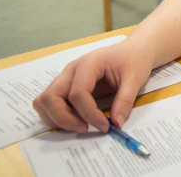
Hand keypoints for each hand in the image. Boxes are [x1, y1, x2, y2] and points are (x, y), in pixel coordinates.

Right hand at [32, 42, 153, 132]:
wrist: (132, 50)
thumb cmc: (133, 60)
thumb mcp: (135, 78)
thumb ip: (125, 101)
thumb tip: (116, 124)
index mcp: (89, 63)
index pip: (78, 93)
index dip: (88, 114)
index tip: (105, 126)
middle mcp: (71, 70)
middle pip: (51, 97)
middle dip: (64, 119)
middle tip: (85, 129)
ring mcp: (65, 77)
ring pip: (44, 101)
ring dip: (56, 118)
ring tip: (80, 125)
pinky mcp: (65, 86)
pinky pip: (49, 103)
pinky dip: (56, 115)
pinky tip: (76, 120)